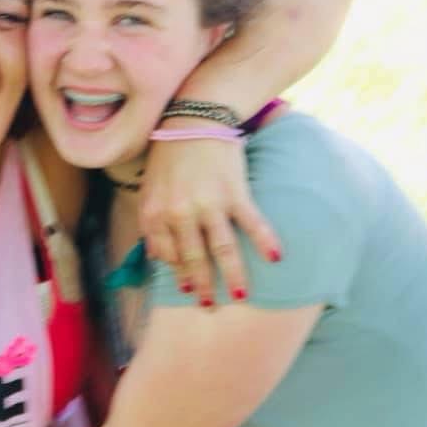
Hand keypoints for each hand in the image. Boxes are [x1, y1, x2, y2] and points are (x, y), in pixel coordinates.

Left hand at [140, 129, 280, 306]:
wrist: (193, 118)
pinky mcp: (234, 192)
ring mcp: (208, 204)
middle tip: (209, 308)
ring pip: (222, 249)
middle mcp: (180, 213)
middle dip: (201, 286)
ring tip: (240, 297)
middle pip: (193, 259)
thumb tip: (159, 258)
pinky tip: (276, 257)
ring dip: (233, 275)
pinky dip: (264, 240)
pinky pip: (252, 222)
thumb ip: (154, 222)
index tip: (187, 291)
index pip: (167, 255)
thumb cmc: (170, 155)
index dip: (178, 274)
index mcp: (156, 213)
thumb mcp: (150, 189)